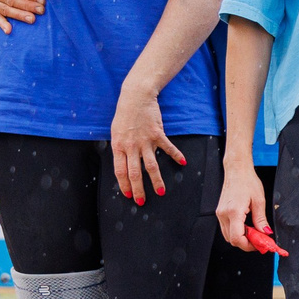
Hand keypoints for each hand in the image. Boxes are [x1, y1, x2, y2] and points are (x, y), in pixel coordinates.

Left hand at [109, 86, 184, 204]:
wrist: (135, 98)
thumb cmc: (124, 115)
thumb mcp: (117, 133)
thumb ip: (121, 148)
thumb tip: (125, 162)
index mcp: (119, 147)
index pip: (120, 171)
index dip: (124, 185)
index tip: (129, 195)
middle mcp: (131, 147)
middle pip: (135, 173)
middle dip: (139, 189)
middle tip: (142, 201)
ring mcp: (145, 141)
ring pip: (151, 166)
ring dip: (156, 181)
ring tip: (161, 192)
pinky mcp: (158, 134)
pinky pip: (168, 148)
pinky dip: (176, 156)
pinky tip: (182, 163)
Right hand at [215, 159, 267, 251]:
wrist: (237, 171)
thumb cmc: (248, 181)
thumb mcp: (259, 201)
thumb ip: (261, 220)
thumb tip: (266, 233)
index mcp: (234, 212)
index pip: (237, 238)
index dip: (249, 245)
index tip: (260, 245)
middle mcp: (224, 214)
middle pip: (232, 240)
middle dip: (246, 243)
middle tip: (259, 240)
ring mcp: (220, 214)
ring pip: (228, 236)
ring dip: (241, 238)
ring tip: (254, 232)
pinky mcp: (220, 212)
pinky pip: (226, 228)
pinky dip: (236, 231)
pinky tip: (247, 226)